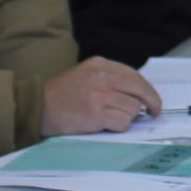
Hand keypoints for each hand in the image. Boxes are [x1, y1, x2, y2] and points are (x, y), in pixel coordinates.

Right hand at [41, 55, 162, 135]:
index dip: (148, 90)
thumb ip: (109, 78)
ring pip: (133, 108)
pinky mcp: (96, 114)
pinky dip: (119, 127)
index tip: (152, 100)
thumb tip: (137, 93)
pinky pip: (122, 122)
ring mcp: (99, 95)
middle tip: (153, 113)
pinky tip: (106, 125)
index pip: (135, 76)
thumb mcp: (85, 74)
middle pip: (140, 89)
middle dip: (151, 103)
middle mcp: (102, 77)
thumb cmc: (61, 94)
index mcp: (100, 64)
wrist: (37, 107)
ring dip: (127, 117)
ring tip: (111, 118)